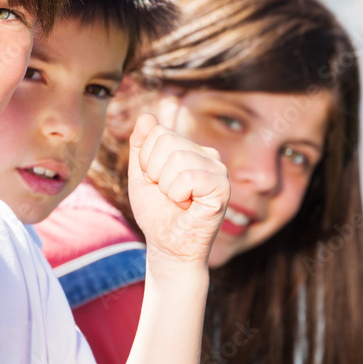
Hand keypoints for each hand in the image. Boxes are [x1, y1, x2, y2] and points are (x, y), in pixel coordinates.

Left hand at [127, 113, 228, 268]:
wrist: (167, 246)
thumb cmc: (156, 212)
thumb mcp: (140, 175)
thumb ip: (140, 145)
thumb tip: (146, 116)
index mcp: (188, 148)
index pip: (157, 132)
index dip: (146, 161)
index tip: (155, 182)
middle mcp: (207, 154)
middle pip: (165, 141)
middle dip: (155, 172)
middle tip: (166, 193)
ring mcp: (217, 169)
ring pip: (176, 158)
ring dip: (166, 187)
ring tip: (177, 200)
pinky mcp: (222, 187)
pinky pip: (188, 176)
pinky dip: (178, 194)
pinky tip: (187, 205)